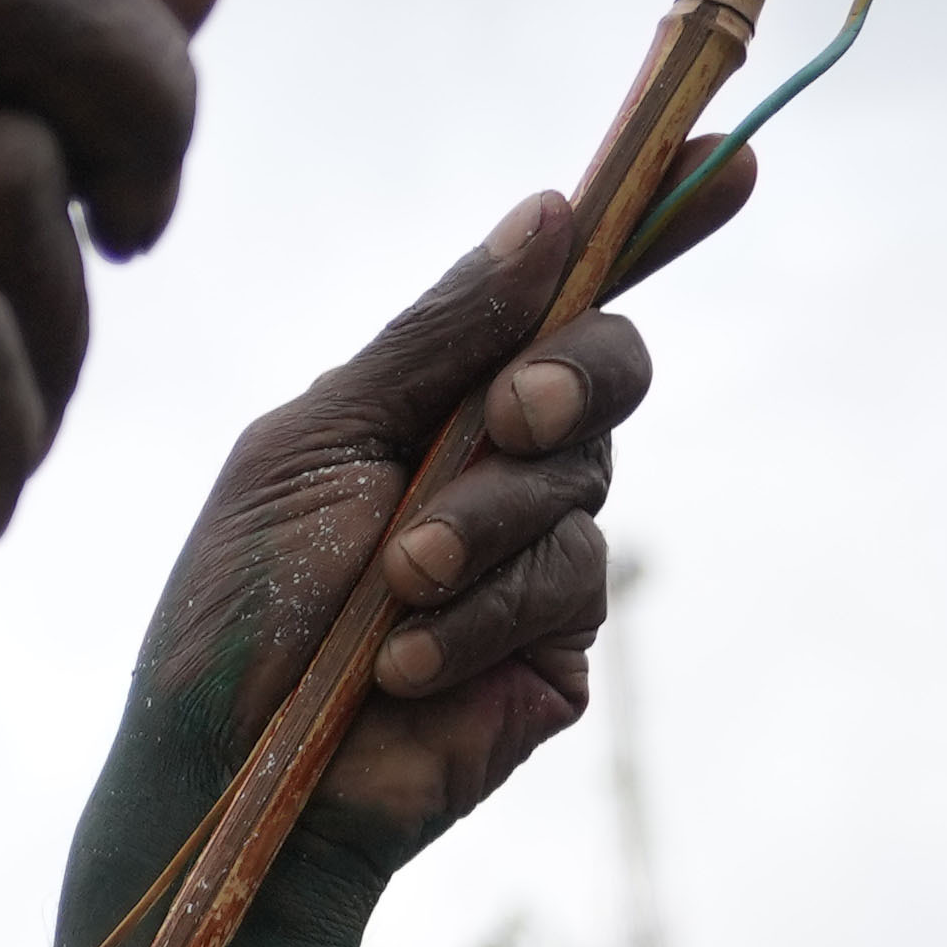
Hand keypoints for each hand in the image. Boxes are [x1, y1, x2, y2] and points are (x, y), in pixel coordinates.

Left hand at [125, 183, 678, 863]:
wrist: (223, 779)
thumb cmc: (237, 611)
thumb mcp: (313, 443)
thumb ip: (433, 336)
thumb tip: (551, 211)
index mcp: (435, 395)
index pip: (558, 294)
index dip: (648, 224)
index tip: (722, 168)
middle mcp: (499, 460)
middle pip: (611, 364)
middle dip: (568, 378)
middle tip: (513, 414)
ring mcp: (535, 554)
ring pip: (584, 480)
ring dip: (482, 524)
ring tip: (394, 587)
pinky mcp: (556, 647)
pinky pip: (570, 582)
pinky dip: (478, 616)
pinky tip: (400, 666)